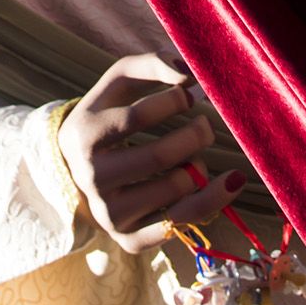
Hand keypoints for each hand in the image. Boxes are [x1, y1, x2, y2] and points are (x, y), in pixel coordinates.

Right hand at [56, 54, 246, 253]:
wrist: (75, 170)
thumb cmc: (108, 115)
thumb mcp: (117, 83)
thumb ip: (151, 65)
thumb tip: (190, 74)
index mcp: (85, 135)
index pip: (137, 118)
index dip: (173, 101)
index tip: (188, 95)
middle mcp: (92, 178)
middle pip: (160, 157)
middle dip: (196, 135)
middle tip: (206, 125)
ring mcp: (109, 213)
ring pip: (175, 189)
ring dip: (199, 165)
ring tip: (195, 154)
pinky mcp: (128, 239)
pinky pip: (181, 225)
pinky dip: (213, 201)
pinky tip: (230, 181)